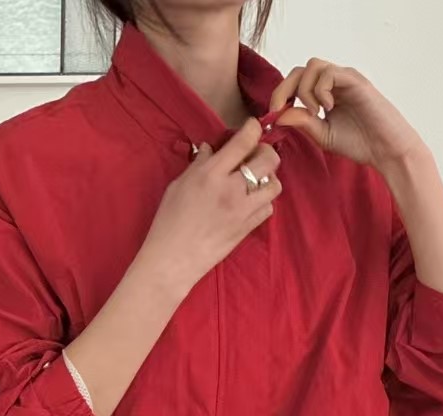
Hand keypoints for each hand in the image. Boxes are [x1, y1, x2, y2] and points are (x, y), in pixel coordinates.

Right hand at [140, 118, 282, 290]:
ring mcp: (243, 210)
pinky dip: (263, 202)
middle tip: (254, 156)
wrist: (173, 260)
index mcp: (211, 174)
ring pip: (274, 185)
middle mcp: (232, 189)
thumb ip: (198, 165)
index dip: (253, 128)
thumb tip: (210, 149)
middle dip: (265, 152)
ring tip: (254, 181)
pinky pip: (268, 208)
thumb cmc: (169, 222)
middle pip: (269, 159)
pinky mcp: (247, 228)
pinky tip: (250, 203)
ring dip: (267, 178)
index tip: (252, 127)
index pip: (244, 141)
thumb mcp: (178, 186)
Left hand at [270, 59, 425, 171]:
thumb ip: (302, 123)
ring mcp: (344, 79)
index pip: (295, 82)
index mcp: (324, 94)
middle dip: (284, 89)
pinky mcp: (355, 81)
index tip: (273, 115)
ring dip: (305, 90)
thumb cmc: (359, 142)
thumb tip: (278, 115)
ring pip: (312, 66)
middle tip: (281, 110)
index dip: (279, 95)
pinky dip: (321, 90)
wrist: (386, 150)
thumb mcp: (322, 135)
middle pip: (299, 70)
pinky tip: (328, 108)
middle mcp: (333, 82)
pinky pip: (329, 73)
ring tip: (315, 112)